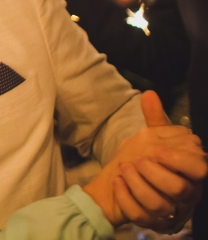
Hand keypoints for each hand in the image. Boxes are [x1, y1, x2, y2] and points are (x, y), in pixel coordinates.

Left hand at [83, 91, 206, 230]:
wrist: (123, 181)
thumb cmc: (147, 158)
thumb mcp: (152, 137)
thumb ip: (155, 119)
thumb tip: (150, 94)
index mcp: (190, 173)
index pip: (199, 169)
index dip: (178, 159)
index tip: (156, 149)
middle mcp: (184, 195)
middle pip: (180, 189)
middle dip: (155, 173)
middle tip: (138, 160)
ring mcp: (168, 211)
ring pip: (159, 205)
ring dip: (138, 183)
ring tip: (124, 167)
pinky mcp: (150, 222)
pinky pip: (140, 215)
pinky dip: (125, 196)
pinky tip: (117, 181)